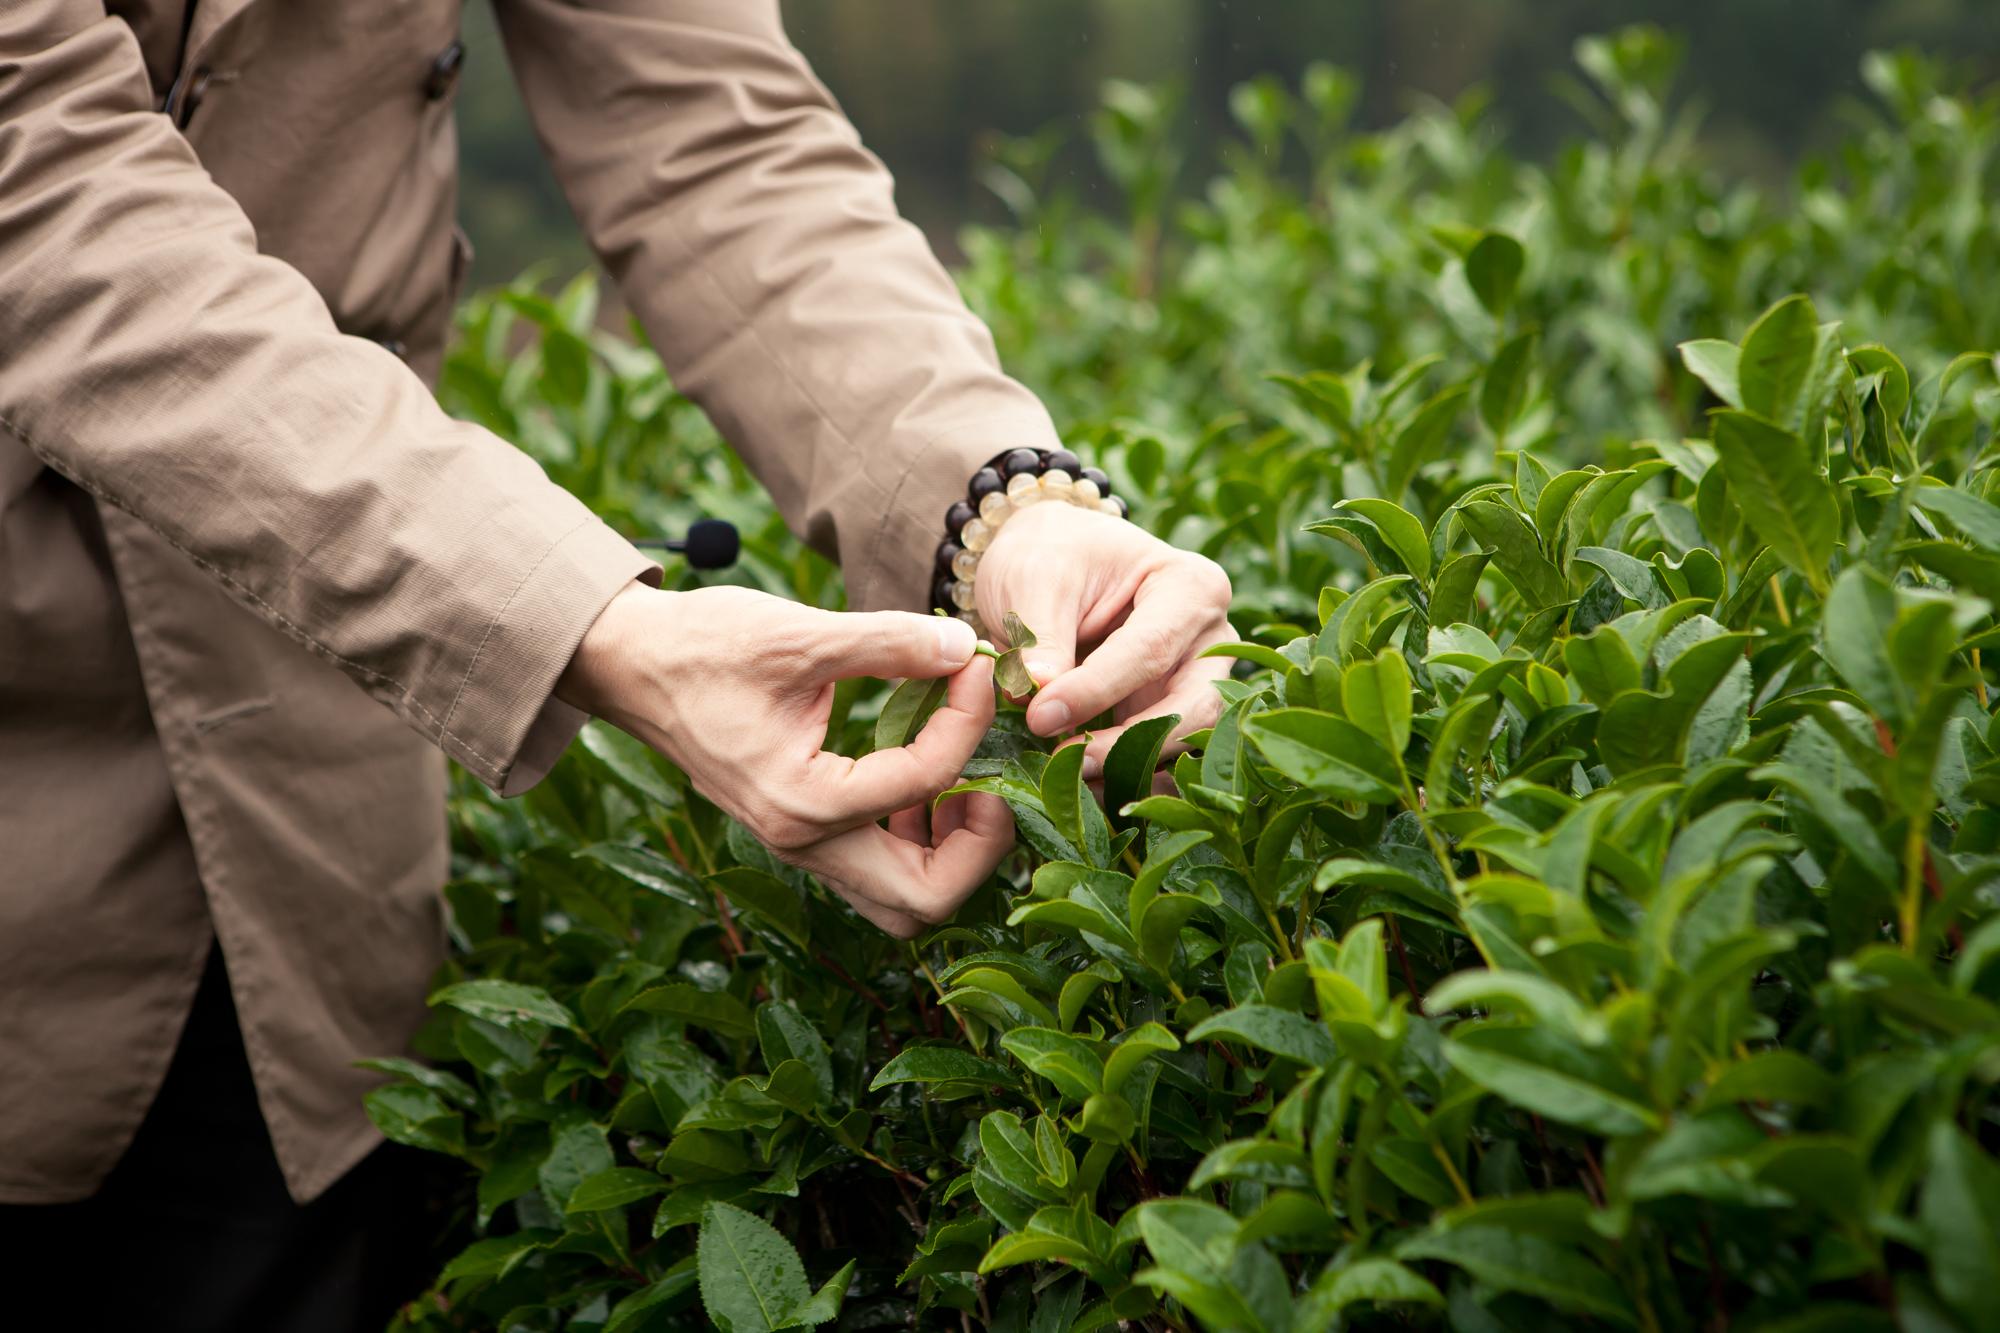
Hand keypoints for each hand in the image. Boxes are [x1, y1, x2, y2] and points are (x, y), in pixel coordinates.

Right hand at [557, 584, 1012, 937]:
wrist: (634, 665)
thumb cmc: (704, 646)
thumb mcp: (798, 634)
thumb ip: (888, 642)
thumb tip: (963, 647)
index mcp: (801, 801)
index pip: (924, 780)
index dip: (967, 718)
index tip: (972, 664)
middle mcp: (802, 842)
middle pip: (926, 898)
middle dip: (982, 843)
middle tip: (996, 774)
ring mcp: (802, 846)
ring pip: (905, 901)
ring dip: (953, 852)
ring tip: (967, 778)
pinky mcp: (804, 832)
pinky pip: (881, 871)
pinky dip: (921, 841)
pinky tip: (927, 775)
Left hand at [975, 499, 1233, 781]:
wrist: (1051, 558)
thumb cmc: (1050, 555)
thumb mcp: (1034, 579)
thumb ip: (1040, 637)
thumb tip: (1039, 693)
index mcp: (1190, 586)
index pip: (1150, 649)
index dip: (1096, 691)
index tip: (1040, 718)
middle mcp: (1212, 636)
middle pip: (1193, 706)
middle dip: (1131, 743)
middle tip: (1067, 762)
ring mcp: (1201, 679)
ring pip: (1185, 741)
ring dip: (1128, 768)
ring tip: (1066, 780)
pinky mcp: (1176, 712)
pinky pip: (1163, 756)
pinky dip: (1125, 776)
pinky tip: (1079, 788)